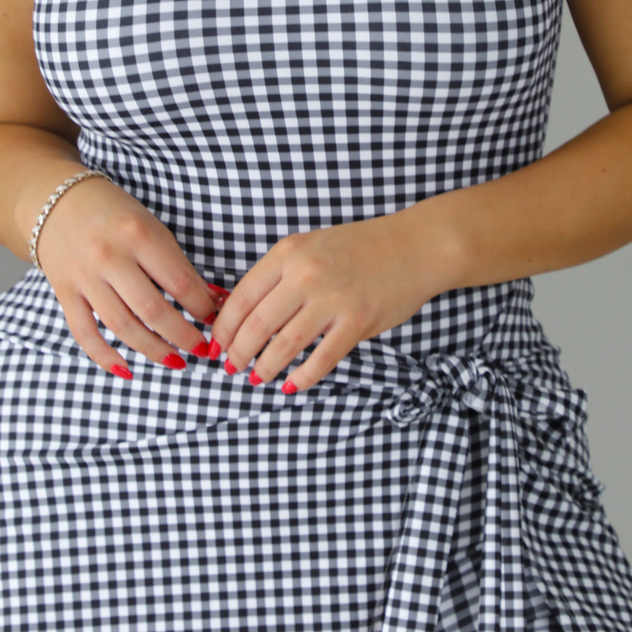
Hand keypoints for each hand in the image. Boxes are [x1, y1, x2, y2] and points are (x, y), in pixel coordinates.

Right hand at [35, 176, 218, 376]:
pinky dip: (105, 356)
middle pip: (152, 309)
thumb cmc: (113, 214)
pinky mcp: (64, 293)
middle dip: (182, 335)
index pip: (178, 281)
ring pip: (122, 325)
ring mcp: (84, 277)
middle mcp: (109, 256)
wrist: (56, 201)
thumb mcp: (150, 227)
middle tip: (200, 349)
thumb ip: (177, 264)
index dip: (201, 306)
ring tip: (176, 361)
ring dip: (153, 350)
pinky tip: (127, 369)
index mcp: (137, 234)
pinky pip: (85, 333)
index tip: (214, 319)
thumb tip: (211, 300)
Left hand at [208, 208, 449, 394]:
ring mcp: (332, 299)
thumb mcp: (310, 247)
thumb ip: (279, 275)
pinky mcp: (357, 322)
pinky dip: (302, 378)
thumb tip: (243, 314)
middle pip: (256, 325)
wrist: (414, 246)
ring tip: (257, 378)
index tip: (217, 344)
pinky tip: (292, 385)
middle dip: (238, 353)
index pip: (241, 297)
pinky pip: (321, 360)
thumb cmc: (360, 248)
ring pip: (284, 346)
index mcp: (288, 253)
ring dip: (265, 368)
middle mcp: (306, 274)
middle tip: (231, 367)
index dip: (224, 327)